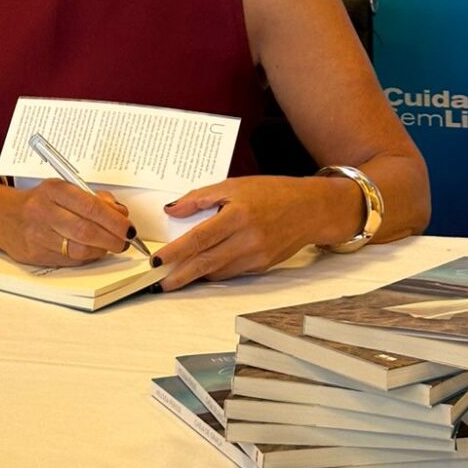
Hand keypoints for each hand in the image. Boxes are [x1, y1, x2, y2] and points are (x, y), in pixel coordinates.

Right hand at [0, 179, 135, 267]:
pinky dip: (86, 258)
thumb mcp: (64, 190)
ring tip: (109, 246)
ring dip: (101, 250)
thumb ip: (94, 199)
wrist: (4, 217)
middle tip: (124, 241)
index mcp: (54, 190)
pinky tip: (91, 251)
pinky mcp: (35, 255)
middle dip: (112, 239)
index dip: (114, 220)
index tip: (128, 227)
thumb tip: (120, 214)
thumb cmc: (40, 202)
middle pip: (86, 231)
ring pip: (79, 250)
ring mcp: (38, 235)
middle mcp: (43, 211)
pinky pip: (69, 261)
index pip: (90, 206)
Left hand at [151, 176, 328, 289]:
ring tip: (176, 276)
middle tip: (160, 282)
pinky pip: (232, 273)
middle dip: (180, 275)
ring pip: (218, 272)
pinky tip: (203, 269)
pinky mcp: (263, 266)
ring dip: (196, 276)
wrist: (310, 208)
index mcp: (238, 215)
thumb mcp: (233, 185)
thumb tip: (172, 209)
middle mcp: (248, 239)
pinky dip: (215, 271)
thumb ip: (199, 198)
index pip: (199, 238)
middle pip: (206, 263)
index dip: (175, 252)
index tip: (157, 260)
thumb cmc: (272, 192)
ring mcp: (257, 256)